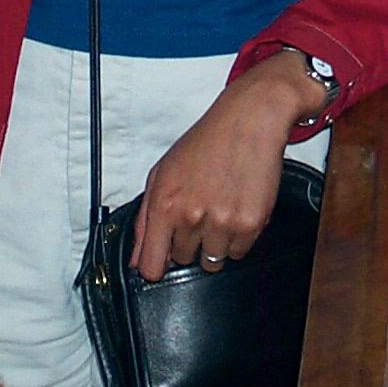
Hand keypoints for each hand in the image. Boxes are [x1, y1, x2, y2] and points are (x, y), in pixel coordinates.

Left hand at [130, 55, 314, 282]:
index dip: (155, 265)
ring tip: (219, 209)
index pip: (150, 265)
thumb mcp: (162, 173)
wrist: (248, 121)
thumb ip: (144, 220)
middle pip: (184, 261)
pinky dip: (238, 237)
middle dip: (189, 242)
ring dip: (215, 242)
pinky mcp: (250, 224)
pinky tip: (236, 208)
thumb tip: (137, 258)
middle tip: (199, 211)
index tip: (161, 259)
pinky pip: (240, 252)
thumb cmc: (205, 142)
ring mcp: (222, 222)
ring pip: (213, 260)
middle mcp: (192, 216)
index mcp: (165, 204)